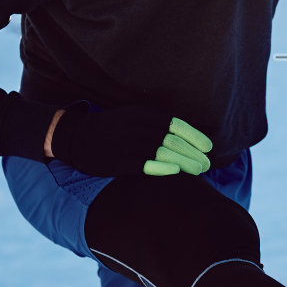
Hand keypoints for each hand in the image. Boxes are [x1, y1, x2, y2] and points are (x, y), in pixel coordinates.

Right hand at [49, 103, 213, 177]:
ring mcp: (129, 143)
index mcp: (144, 114)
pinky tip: (176, 172)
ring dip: (185, 162)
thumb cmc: (112, 129)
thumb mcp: (133, 117)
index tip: (209, 147)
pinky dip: (163, 167)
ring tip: (199, 171)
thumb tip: (184, 137)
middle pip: (174, 141)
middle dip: (194, 153)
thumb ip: (155, 124)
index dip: (196, 137)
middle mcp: (139, 127)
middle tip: (207, 164)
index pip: (177, 125)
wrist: (77, 137)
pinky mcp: (120, 160)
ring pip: (165, 153)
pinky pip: (146, 164)